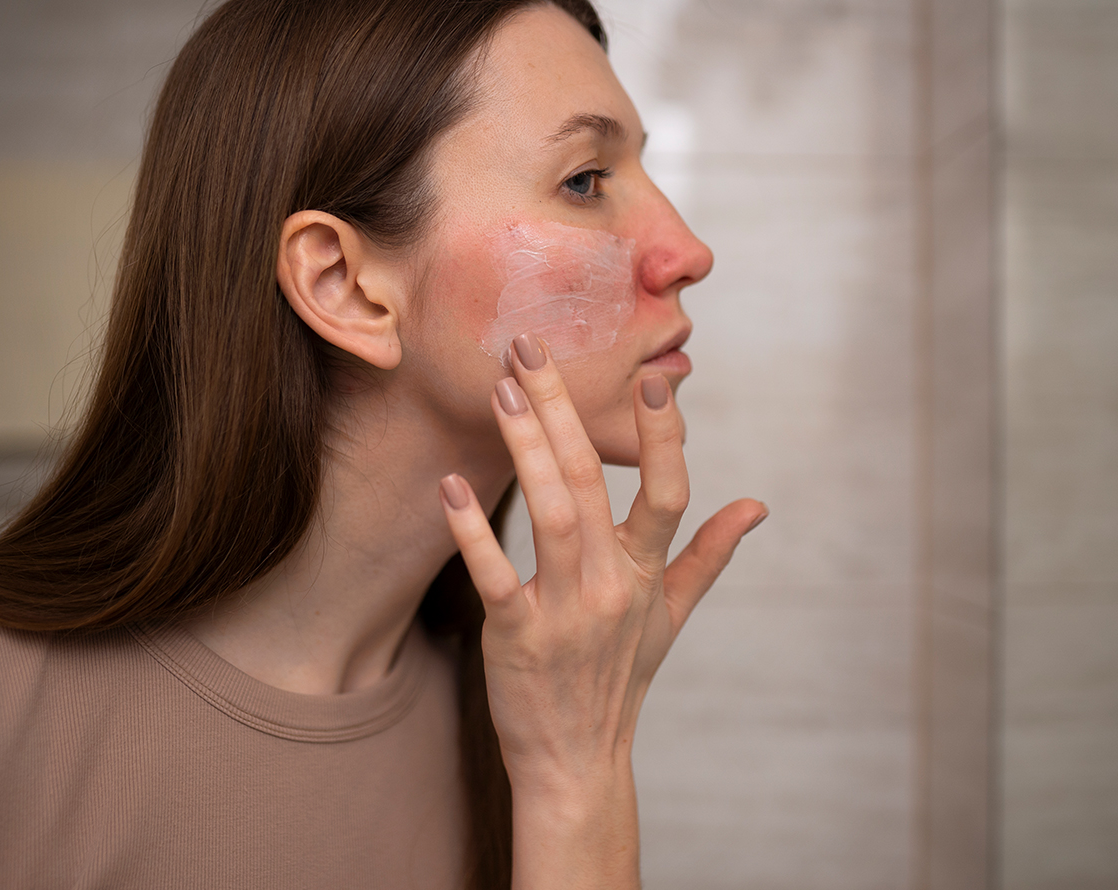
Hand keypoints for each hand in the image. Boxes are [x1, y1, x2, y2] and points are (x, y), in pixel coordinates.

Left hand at [438, 334, 765, 886]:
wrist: (579, 758)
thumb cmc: (623, 676)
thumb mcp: (672, 615)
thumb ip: (708, 554)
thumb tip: (756, 506)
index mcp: (648, 571)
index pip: (668, 491)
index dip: (662, 436)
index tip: (653, 378)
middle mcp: (613, 584)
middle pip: (592, 481)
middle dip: (561, 410)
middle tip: (528, 348)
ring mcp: (567, 611)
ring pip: (551, 513)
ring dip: (525, 449)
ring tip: (501, 392)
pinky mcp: (519, 637)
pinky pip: (496, 575)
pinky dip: (473, 531)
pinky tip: (451, 487)